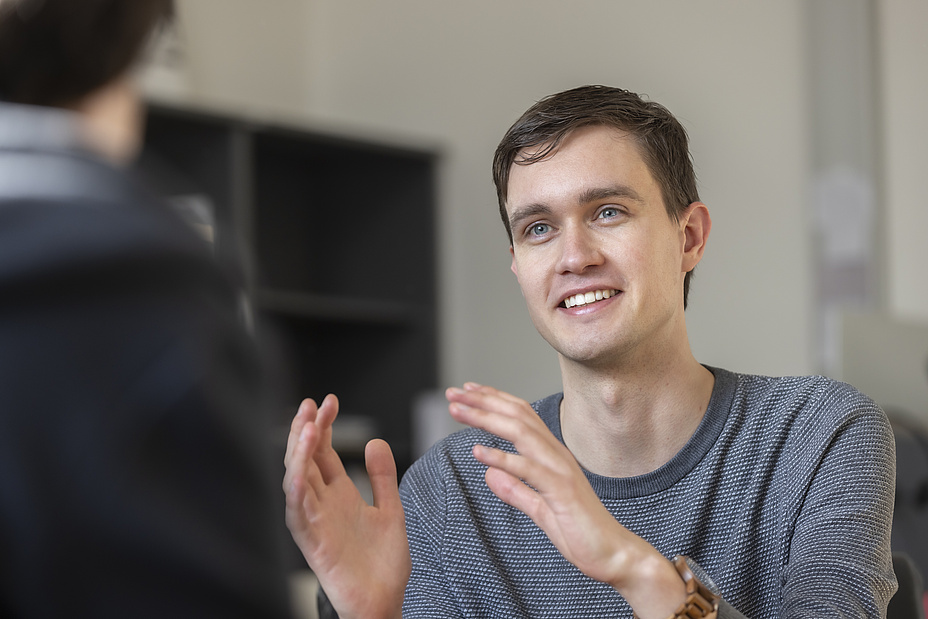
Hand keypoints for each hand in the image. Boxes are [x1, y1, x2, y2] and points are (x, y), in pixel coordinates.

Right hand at [283, 394, 408, 618]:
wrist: (383, 602)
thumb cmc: (383, 563)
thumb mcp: (391, 510)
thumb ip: (383, 478)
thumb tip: (375, 441)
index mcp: (339, 494)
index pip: (324, 452)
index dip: (324, 426)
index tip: (329, 400)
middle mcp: (322, 504)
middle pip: (306, 459)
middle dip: (306, 430)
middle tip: (311, 404)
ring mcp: (315, 522)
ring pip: (296, 481)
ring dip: (299, 454)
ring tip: (309, 427)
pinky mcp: (312, 543)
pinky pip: (297, 515)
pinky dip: (296, 493)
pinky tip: (299, 473)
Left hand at [446, 383, 684, 618]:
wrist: (614, 556)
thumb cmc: (581, 532)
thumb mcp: (539, 510)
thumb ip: (516, 491)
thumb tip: (488, 475)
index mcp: (551, 456)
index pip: (520, 416)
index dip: (493, 400)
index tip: (466, 391)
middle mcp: (556, 455)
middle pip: (517, 416)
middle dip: (483, 401)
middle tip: (453, 392)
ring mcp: (560, 470)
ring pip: (521, 433)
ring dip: (487, 419)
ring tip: (459, 411)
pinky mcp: (562, 491)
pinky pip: (529, 470)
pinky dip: (503, 458)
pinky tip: (478, 452)